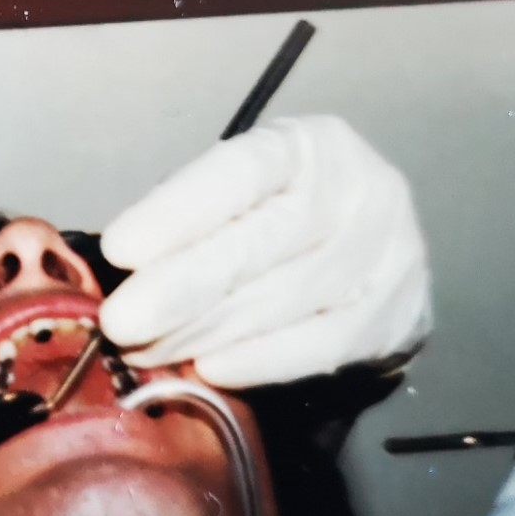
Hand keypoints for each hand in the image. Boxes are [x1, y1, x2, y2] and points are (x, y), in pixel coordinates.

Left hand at [98, 116, 428, 388]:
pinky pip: (319, 347)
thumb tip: (116, 267)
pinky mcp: (398, 318)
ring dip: (204, 332)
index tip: (119, 249)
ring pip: (282, 300)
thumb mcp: (242, 191)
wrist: (373, 250)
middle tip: (119, 322)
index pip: (239, 173)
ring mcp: (389, 256)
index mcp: (310, 145)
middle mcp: (361, 191)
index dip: (177, 212)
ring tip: (145, 350)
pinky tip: (209, 369)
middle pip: (259, 243)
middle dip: (180, 287)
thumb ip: (191, 217)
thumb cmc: (282, 214)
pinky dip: (258, 361)